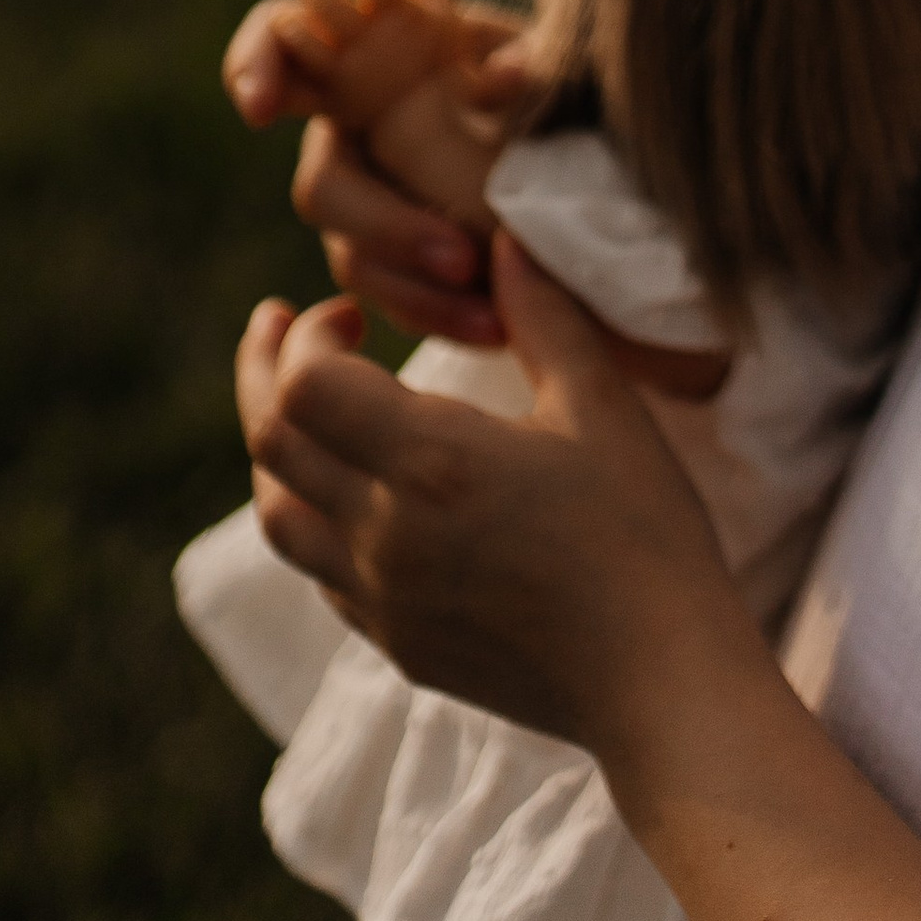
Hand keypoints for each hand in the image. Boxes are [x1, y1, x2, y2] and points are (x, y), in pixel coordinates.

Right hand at [223, 0, 533, 340]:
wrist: (571, 141)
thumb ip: (517, 55)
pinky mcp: (394, 262)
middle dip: (386, 226)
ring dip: (417, 292)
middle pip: (323, 187)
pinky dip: (440, 317)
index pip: (280, 35)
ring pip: (355, 259)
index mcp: (364, 60)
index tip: (261, 111)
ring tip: (491, 318)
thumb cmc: (534, 72)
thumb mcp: (532, 49)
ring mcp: (364, 205)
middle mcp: (348, 135)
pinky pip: (396, 300)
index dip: (255, 63)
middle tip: (461, 257)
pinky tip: (496, 332)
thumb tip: (512, 75)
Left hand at [238, 234, 750, 767]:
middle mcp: (384, 535)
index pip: (304, 388)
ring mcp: (383, 600)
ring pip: (277, 516)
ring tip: (295, 406)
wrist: (658, 679)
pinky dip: (313, 515)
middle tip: (279, 327)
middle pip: (269, 445)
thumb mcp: (603, 406)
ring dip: (273, 450)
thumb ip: (542, 317)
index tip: (352, 312)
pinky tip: (351, 491)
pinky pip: (320, 572)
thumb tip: (501, 241)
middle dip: (262, 373)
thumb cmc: (643, 532)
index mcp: (432, 463)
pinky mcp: (398, 645)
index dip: (307, 337)